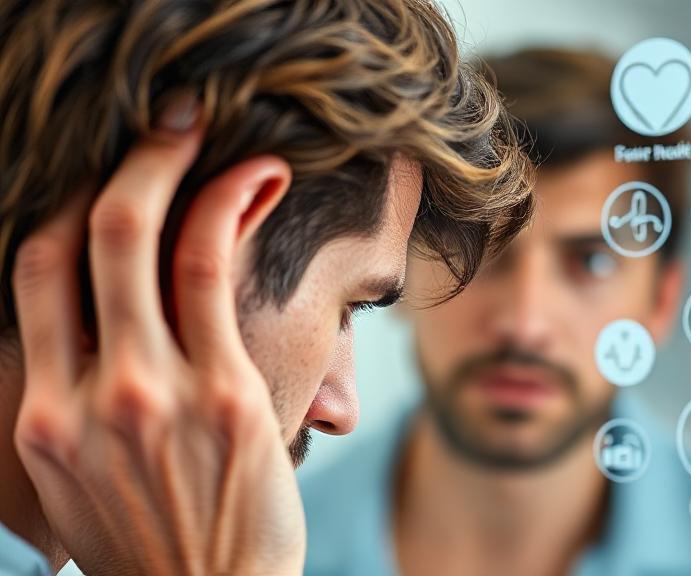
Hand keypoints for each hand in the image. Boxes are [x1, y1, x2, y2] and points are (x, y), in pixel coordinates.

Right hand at [11, 94, 304, 575]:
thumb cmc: (157, 541)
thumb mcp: (80, 481)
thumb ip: (73, 402)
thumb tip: (91, 334)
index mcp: (39, 419)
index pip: (33, 275)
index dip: (69, 208)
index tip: (108, 179)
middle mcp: (82, 399)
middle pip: (79, 241)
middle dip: (122, 163)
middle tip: (163, 124)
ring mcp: (151, 393)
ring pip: (143, 240)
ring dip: (171, 165)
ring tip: (201, 130)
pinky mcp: (224, 395)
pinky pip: (212, 273)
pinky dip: (231, 206)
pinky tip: (257, 177)